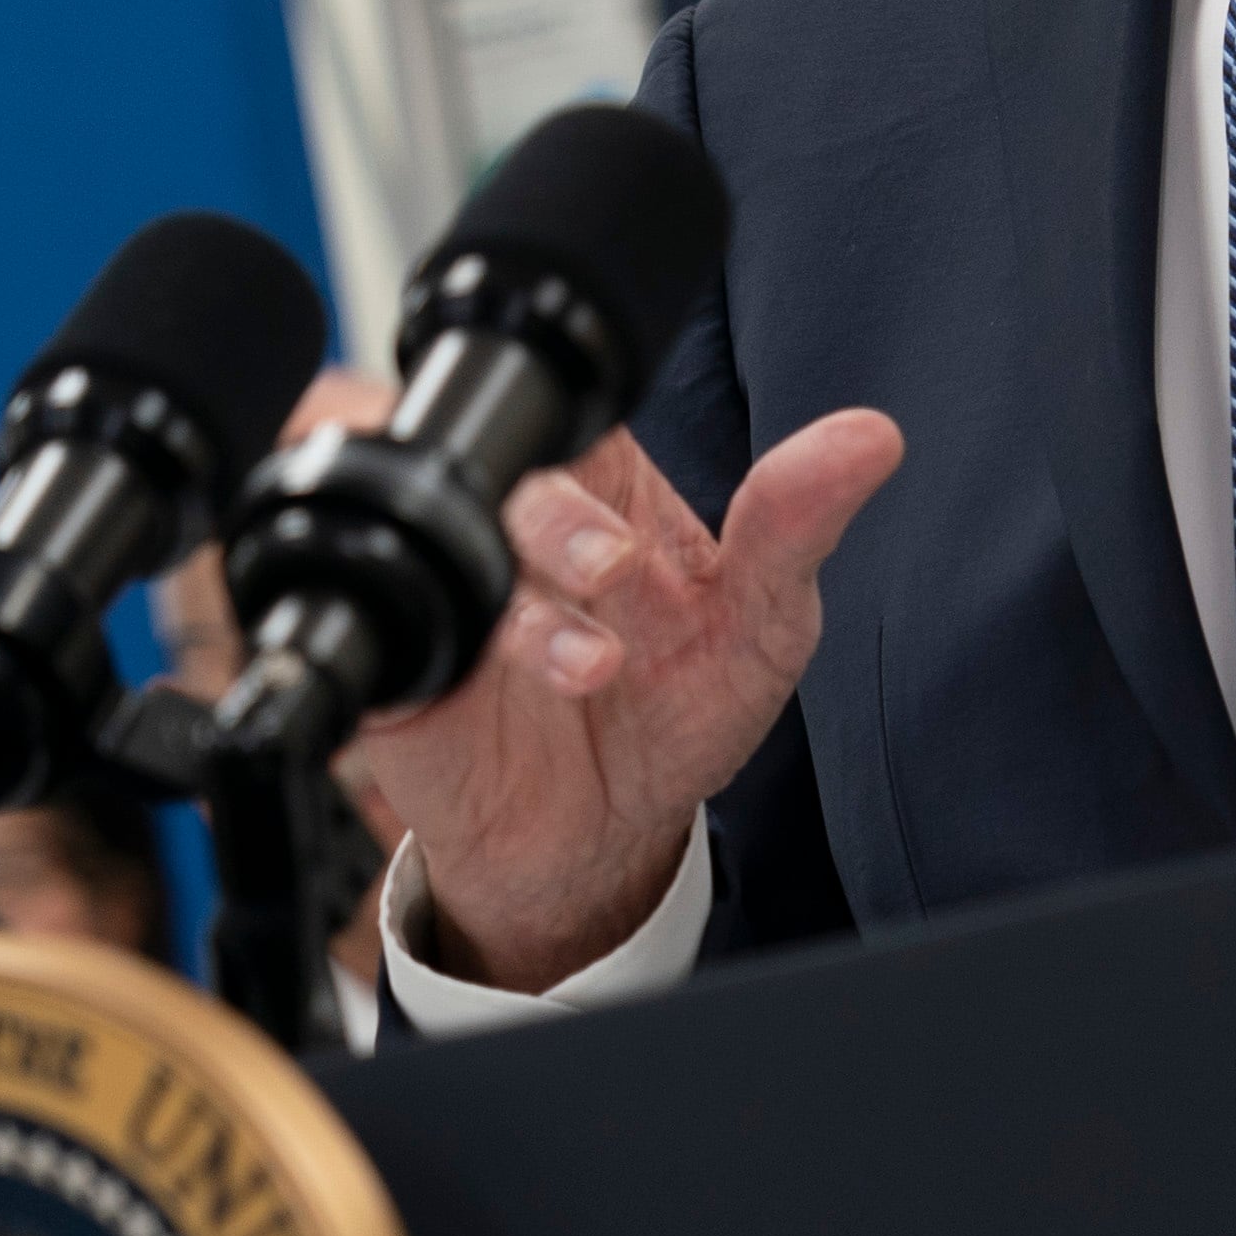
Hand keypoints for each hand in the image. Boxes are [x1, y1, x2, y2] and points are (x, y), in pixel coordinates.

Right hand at [352, 408, 903, 993]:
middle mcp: (510, 513)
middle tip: (616, 571)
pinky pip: (364, 626)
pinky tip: (481, 688)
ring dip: (507, 596)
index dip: (590, 418)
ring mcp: (446, 582)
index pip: (570, 398)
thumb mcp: (764, 619)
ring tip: (590, 663)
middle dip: (554, 515)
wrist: (602, 837)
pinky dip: (415, 647)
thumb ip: (798, 525)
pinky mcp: (394, 661)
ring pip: (422, 529)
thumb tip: (871, 438)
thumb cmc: (678, 704)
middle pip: (488, 456)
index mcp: (597, 472)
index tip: (643, 484)